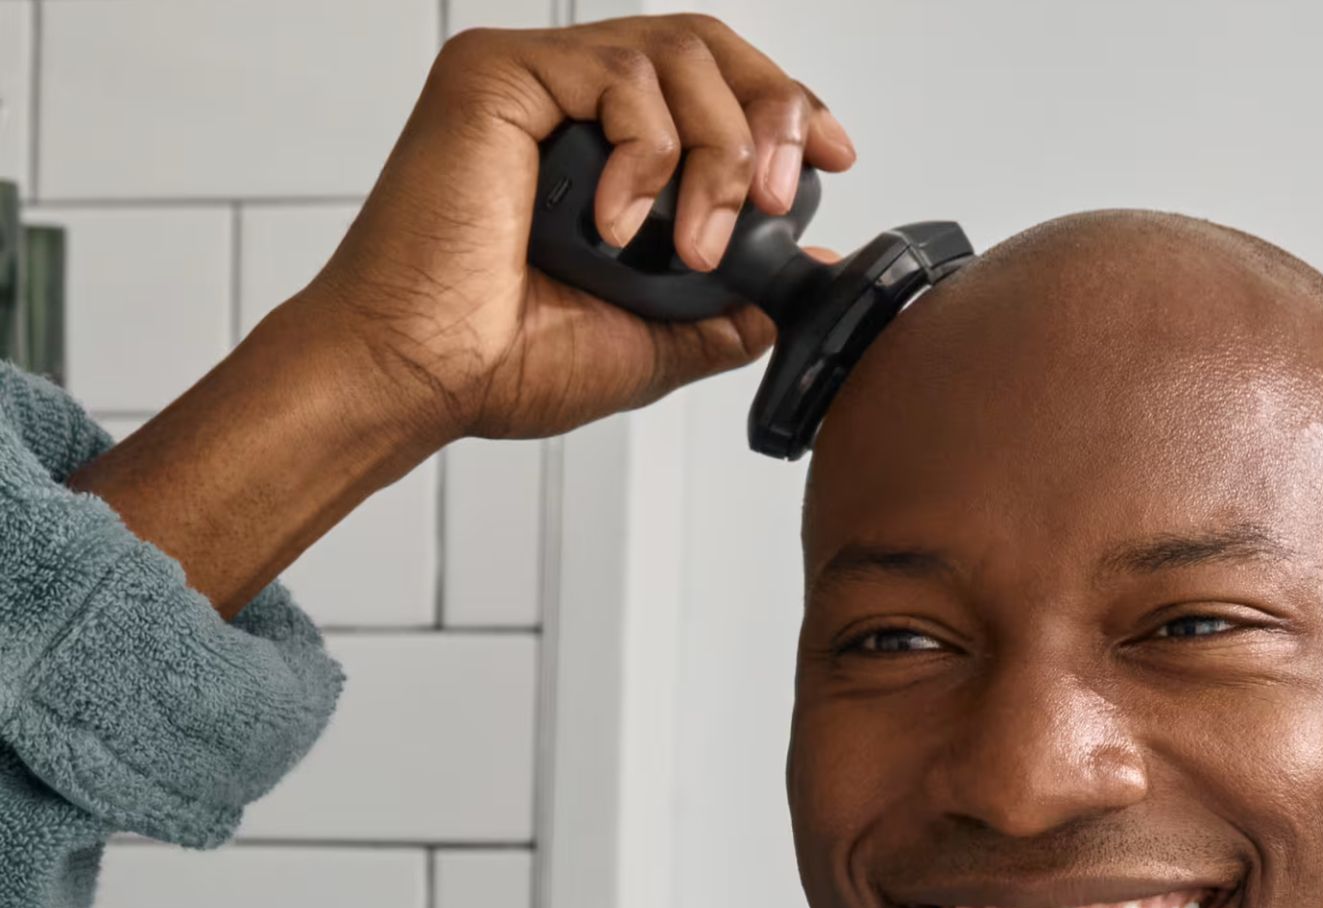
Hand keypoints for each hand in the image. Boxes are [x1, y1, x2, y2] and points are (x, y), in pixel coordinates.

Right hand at [291, 14, 856, 443]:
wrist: (423, 379)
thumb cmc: (504, 362)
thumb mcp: (657, 338)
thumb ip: (731, 302)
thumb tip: (808, 266)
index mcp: (607, 147)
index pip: (717, 84)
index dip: (785, 107)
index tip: (833, 159)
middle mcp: (571, 100)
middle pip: (710, 47)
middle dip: (772, 116)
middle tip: (775, 195)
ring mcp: (534, 80)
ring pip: (679, 54)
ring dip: (716, 152)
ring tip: (693, 243)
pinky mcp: (497, 75)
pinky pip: (619, 73)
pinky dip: (646, 154)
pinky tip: (617, 225)